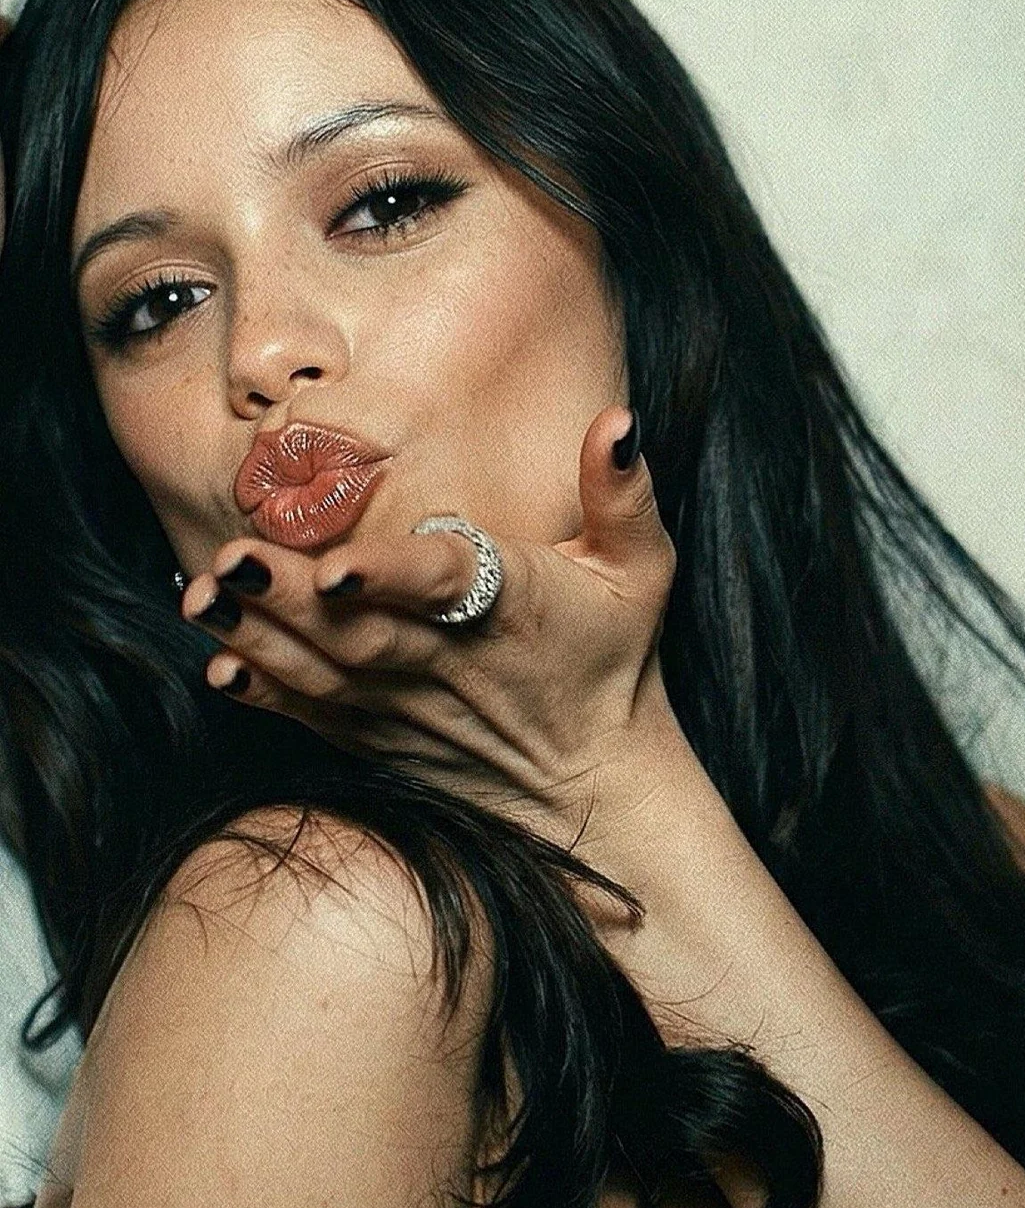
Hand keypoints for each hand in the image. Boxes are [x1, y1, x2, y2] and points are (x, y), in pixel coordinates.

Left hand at [181, 407, 681, 845]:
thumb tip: (618, 421)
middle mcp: (447, 662)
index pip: (443, 586)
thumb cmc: (613, 660)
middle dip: (287, 595)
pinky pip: (315, 718)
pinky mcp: (381, 737)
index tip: (338, 568)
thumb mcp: (641, 571)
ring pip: (323, 673)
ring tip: (201, 594)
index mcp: (508, 606)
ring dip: (259, 634)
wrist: (594, 787)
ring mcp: (406, 707)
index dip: (390, 577)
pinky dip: (266, 694)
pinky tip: (221, 664)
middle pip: (358, 630)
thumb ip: (622, 494)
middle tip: (228, 557)